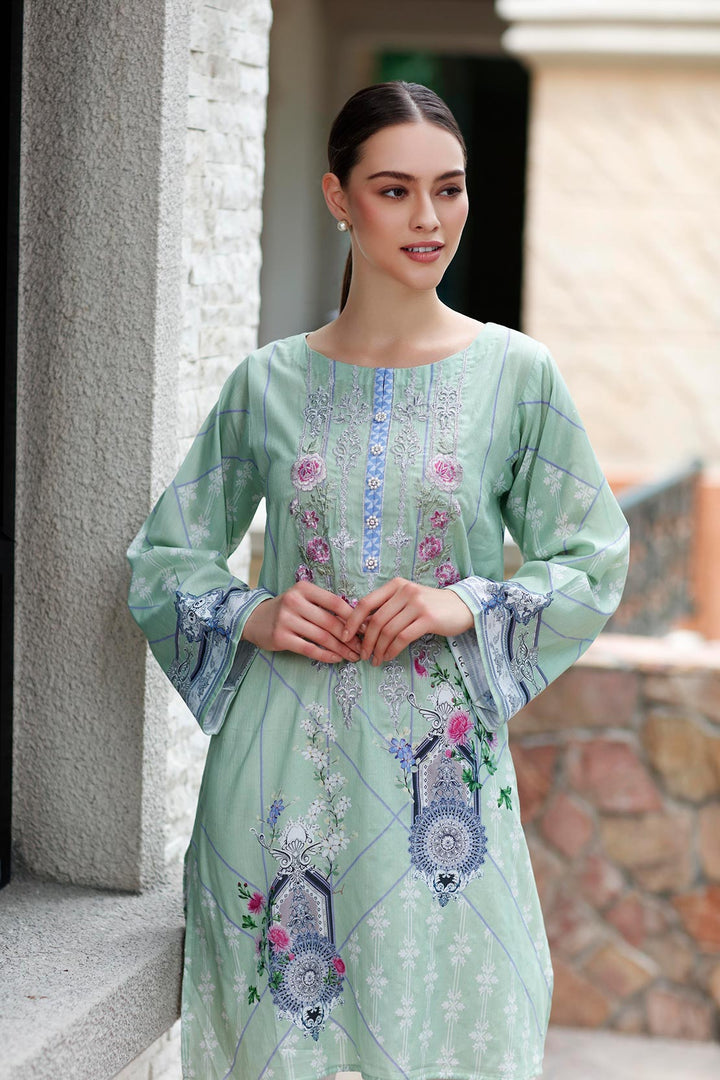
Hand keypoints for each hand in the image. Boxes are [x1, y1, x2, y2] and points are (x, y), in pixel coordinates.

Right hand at [241, 581, 362, 663]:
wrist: (255, 619)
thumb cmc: (287, 610)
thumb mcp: (304, 600)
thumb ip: (325, 606)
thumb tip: (357, 621)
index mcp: (304, 589)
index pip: (335, 602)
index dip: (353, 617)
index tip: (365, 629)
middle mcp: (294, 601)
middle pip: (330, 622)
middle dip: (350, 638)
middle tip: (362, 647)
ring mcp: (286, 619)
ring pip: (322, 637)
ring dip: (341, 649)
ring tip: (353, 656)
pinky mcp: (281, 637)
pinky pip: (309, 649)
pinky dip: (326, 655)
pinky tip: (336, 659)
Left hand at [340, 577, 473, 665]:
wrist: (461, 607)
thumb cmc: (430, 606)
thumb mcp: (407, 599)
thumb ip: (387, 608)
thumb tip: (361, 627)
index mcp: (396, 585)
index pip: (366, 602)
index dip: (352, 621)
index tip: (344, 636)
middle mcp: (405, 592)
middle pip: (376, 620)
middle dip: (366, 641)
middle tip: (362, 655)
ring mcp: (417, 604)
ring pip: (388, 630)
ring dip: (378, 649)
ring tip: (375, 659)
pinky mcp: (428, 619)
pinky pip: (402, 638)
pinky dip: (392, 650)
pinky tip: (388, 657)